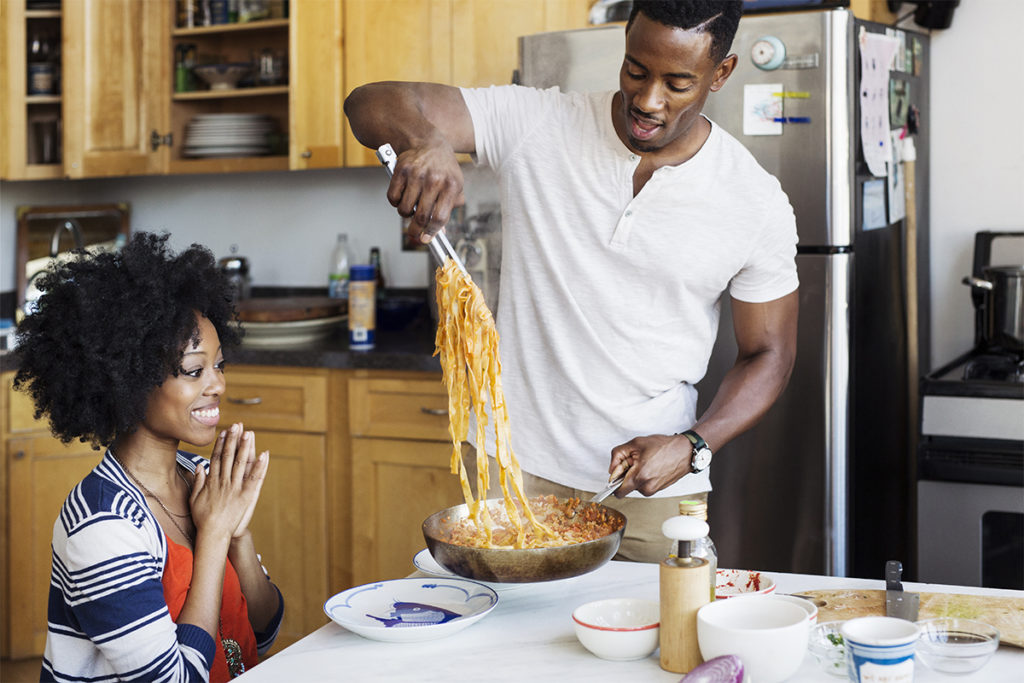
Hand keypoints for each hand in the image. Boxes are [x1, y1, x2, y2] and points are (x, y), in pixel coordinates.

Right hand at [189, 422, 268, 539]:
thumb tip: (198, 466)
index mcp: (212, 481)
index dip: (221, 444)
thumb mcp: (194, 498)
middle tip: (237, 425)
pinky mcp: (245, 496)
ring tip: (249, 433)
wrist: (212, 534)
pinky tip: (264, 455)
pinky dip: (260, 467)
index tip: (224, 432)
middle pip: (228, 456)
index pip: (216, 457)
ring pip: (240, 463)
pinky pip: (254, 479)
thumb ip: (197, 481)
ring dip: (245, 447)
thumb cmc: (202, 518)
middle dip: (233, 440)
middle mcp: (223, 481)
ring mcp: (234, 487)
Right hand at [387, 139, 465, 242]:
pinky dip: (395, 202)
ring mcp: (416, 175)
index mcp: (451, 185)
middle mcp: (434, 179)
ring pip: (404, 209)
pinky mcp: (400, 171)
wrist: (427, 142)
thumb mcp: (454, 184)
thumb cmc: (442, 167)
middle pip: (421, 216)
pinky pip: (393, 198)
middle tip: (414, 234)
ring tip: (410, 208)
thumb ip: (449, 207)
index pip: (440, 217)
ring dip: (405, 214)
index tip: (426, 238)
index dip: (432, 232)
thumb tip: (440, 231)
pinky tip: (402, 197)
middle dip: (416, 230)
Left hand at [610, 434, 691, 496]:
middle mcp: (646, 487)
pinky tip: (652, 466)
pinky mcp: (659, 489)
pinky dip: (644, 477)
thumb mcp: (635, 443)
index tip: (617, 473)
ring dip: (636, 475)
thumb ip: (618, 455)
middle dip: (627, 475)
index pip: (618, 492)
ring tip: (646, 462)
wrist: (684, 451)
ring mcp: (654, 489)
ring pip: (636, 486)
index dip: (614, 481)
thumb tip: (612, 469)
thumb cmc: (663, 446)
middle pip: (627, 487)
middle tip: (635, 462)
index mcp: (639, 477)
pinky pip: (645, 485)